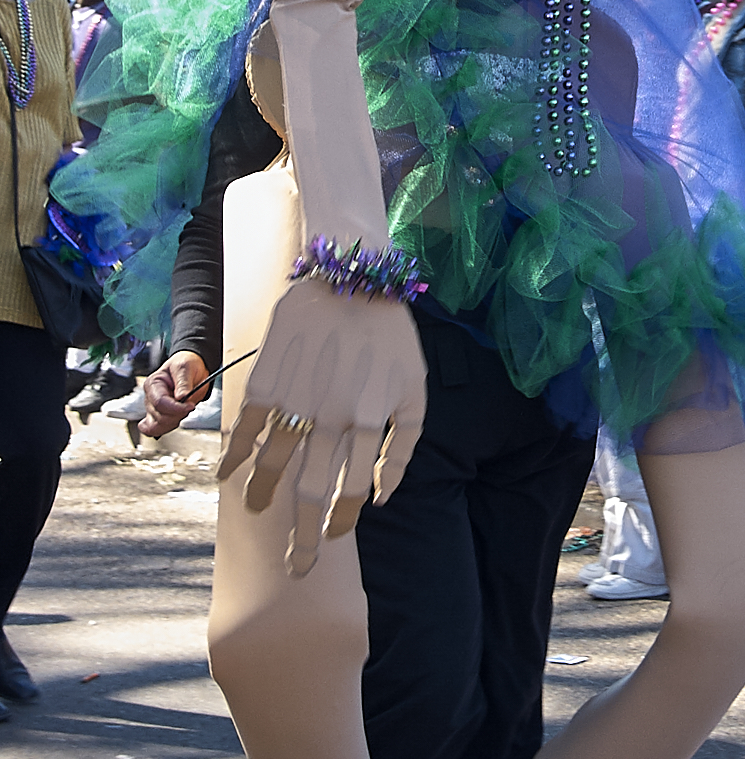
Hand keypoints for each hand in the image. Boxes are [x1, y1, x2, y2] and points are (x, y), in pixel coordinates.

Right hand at [140, 351, 209, 436]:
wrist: (191, 368)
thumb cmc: (185, 364)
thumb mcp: (185, 367)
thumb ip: (183, 382)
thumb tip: (182, 396)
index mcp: (153, 384)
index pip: (159, 403)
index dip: (176, 408)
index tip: (190, 406)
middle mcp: (150, 398)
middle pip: (159, 417)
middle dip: (178, 414)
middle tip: (191, 404)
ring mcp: (153, 409)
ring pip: (158, 426)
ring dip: (175, 421)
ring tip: (185, 408)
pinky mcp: (159, 417)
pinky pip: (156, 430)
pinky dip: (167, 428)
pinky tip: (175, 420)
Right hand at [218, 277, 426, 577]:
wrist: (351, 278)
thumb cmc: (391, 337)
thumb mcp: (415, 390)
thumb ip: (402, 447)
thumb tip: (383, 497)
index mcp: (368, 424)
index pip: (352, 493)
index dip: (340, 523)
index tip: (330, 541)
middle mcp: (329, 420)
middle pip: (311, 495)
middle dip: (301, 539)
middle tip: (294, 568)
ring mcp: (295, 401)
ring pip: (273, 467)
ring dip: (262, 498)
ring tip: (256, 511)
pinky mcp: (266, 380)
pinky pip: (245, 428)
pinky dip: (233, 456)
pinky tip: (227, 475)